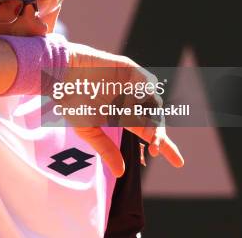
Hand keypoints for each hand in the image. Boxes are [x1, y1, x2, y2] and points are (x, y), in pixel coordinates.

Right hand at [63, 43, 184, 176]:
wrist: (62, 75)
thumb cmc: (72, 102)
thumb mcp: (89, 130)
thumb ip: (106, 149)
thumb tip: (121, 173)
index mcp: (124, 116)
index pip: (149, 133)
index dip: (165, 146)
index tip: (179, 163)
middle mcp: (132, 102)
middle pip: (155, 119)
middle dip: (159, 135)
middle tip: (155, 147)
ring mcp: (132, 85)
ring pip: (154, 102)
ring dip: (153, 116)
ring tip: (145, 128)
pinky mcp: (129, 69)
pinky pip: (146, 81)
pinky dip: (145, 92)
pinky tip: (135, 101)